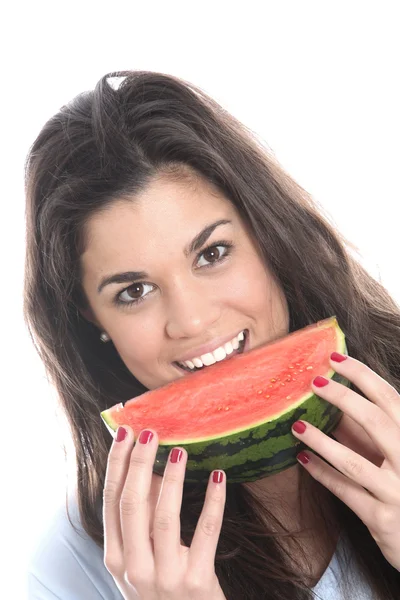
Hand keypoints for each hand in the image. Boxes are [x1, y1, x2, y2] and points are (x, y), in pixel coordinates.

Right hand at [103, 426, 227, 598]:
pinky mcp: (197, 582)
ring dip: (172, 479)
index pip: (111, 500)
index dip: (117, 464)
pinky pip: (207, 532)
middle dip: (140, 463)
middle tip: (150, 432)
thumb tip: (152, 469)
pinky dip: (213, 501)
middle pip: (132, 504)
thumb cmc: (159, 590)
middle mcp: (135, 567)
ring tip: (180, 450)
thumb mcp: (139, 560)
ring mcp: (165, 576)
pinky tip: (218, 477)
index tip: (126, 433)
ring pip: (165, 516)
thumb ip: (141, 519)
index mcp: (116, 556)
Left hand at [291, 352, 399, 571]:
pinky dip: (322, 474)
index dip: (362, 376)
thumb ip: (381, 430)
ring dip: (321, 441)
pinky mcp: (382, 519)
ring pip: (352, 462)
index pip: (390, 399)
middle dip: (341, 398)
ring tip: (297, 425)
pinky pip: (345, 492)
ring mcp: (397, 493)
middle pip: (374, 422)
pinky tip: (302, 459)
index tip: (335, 359)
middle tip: (313, 382)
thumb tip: (339, 401)